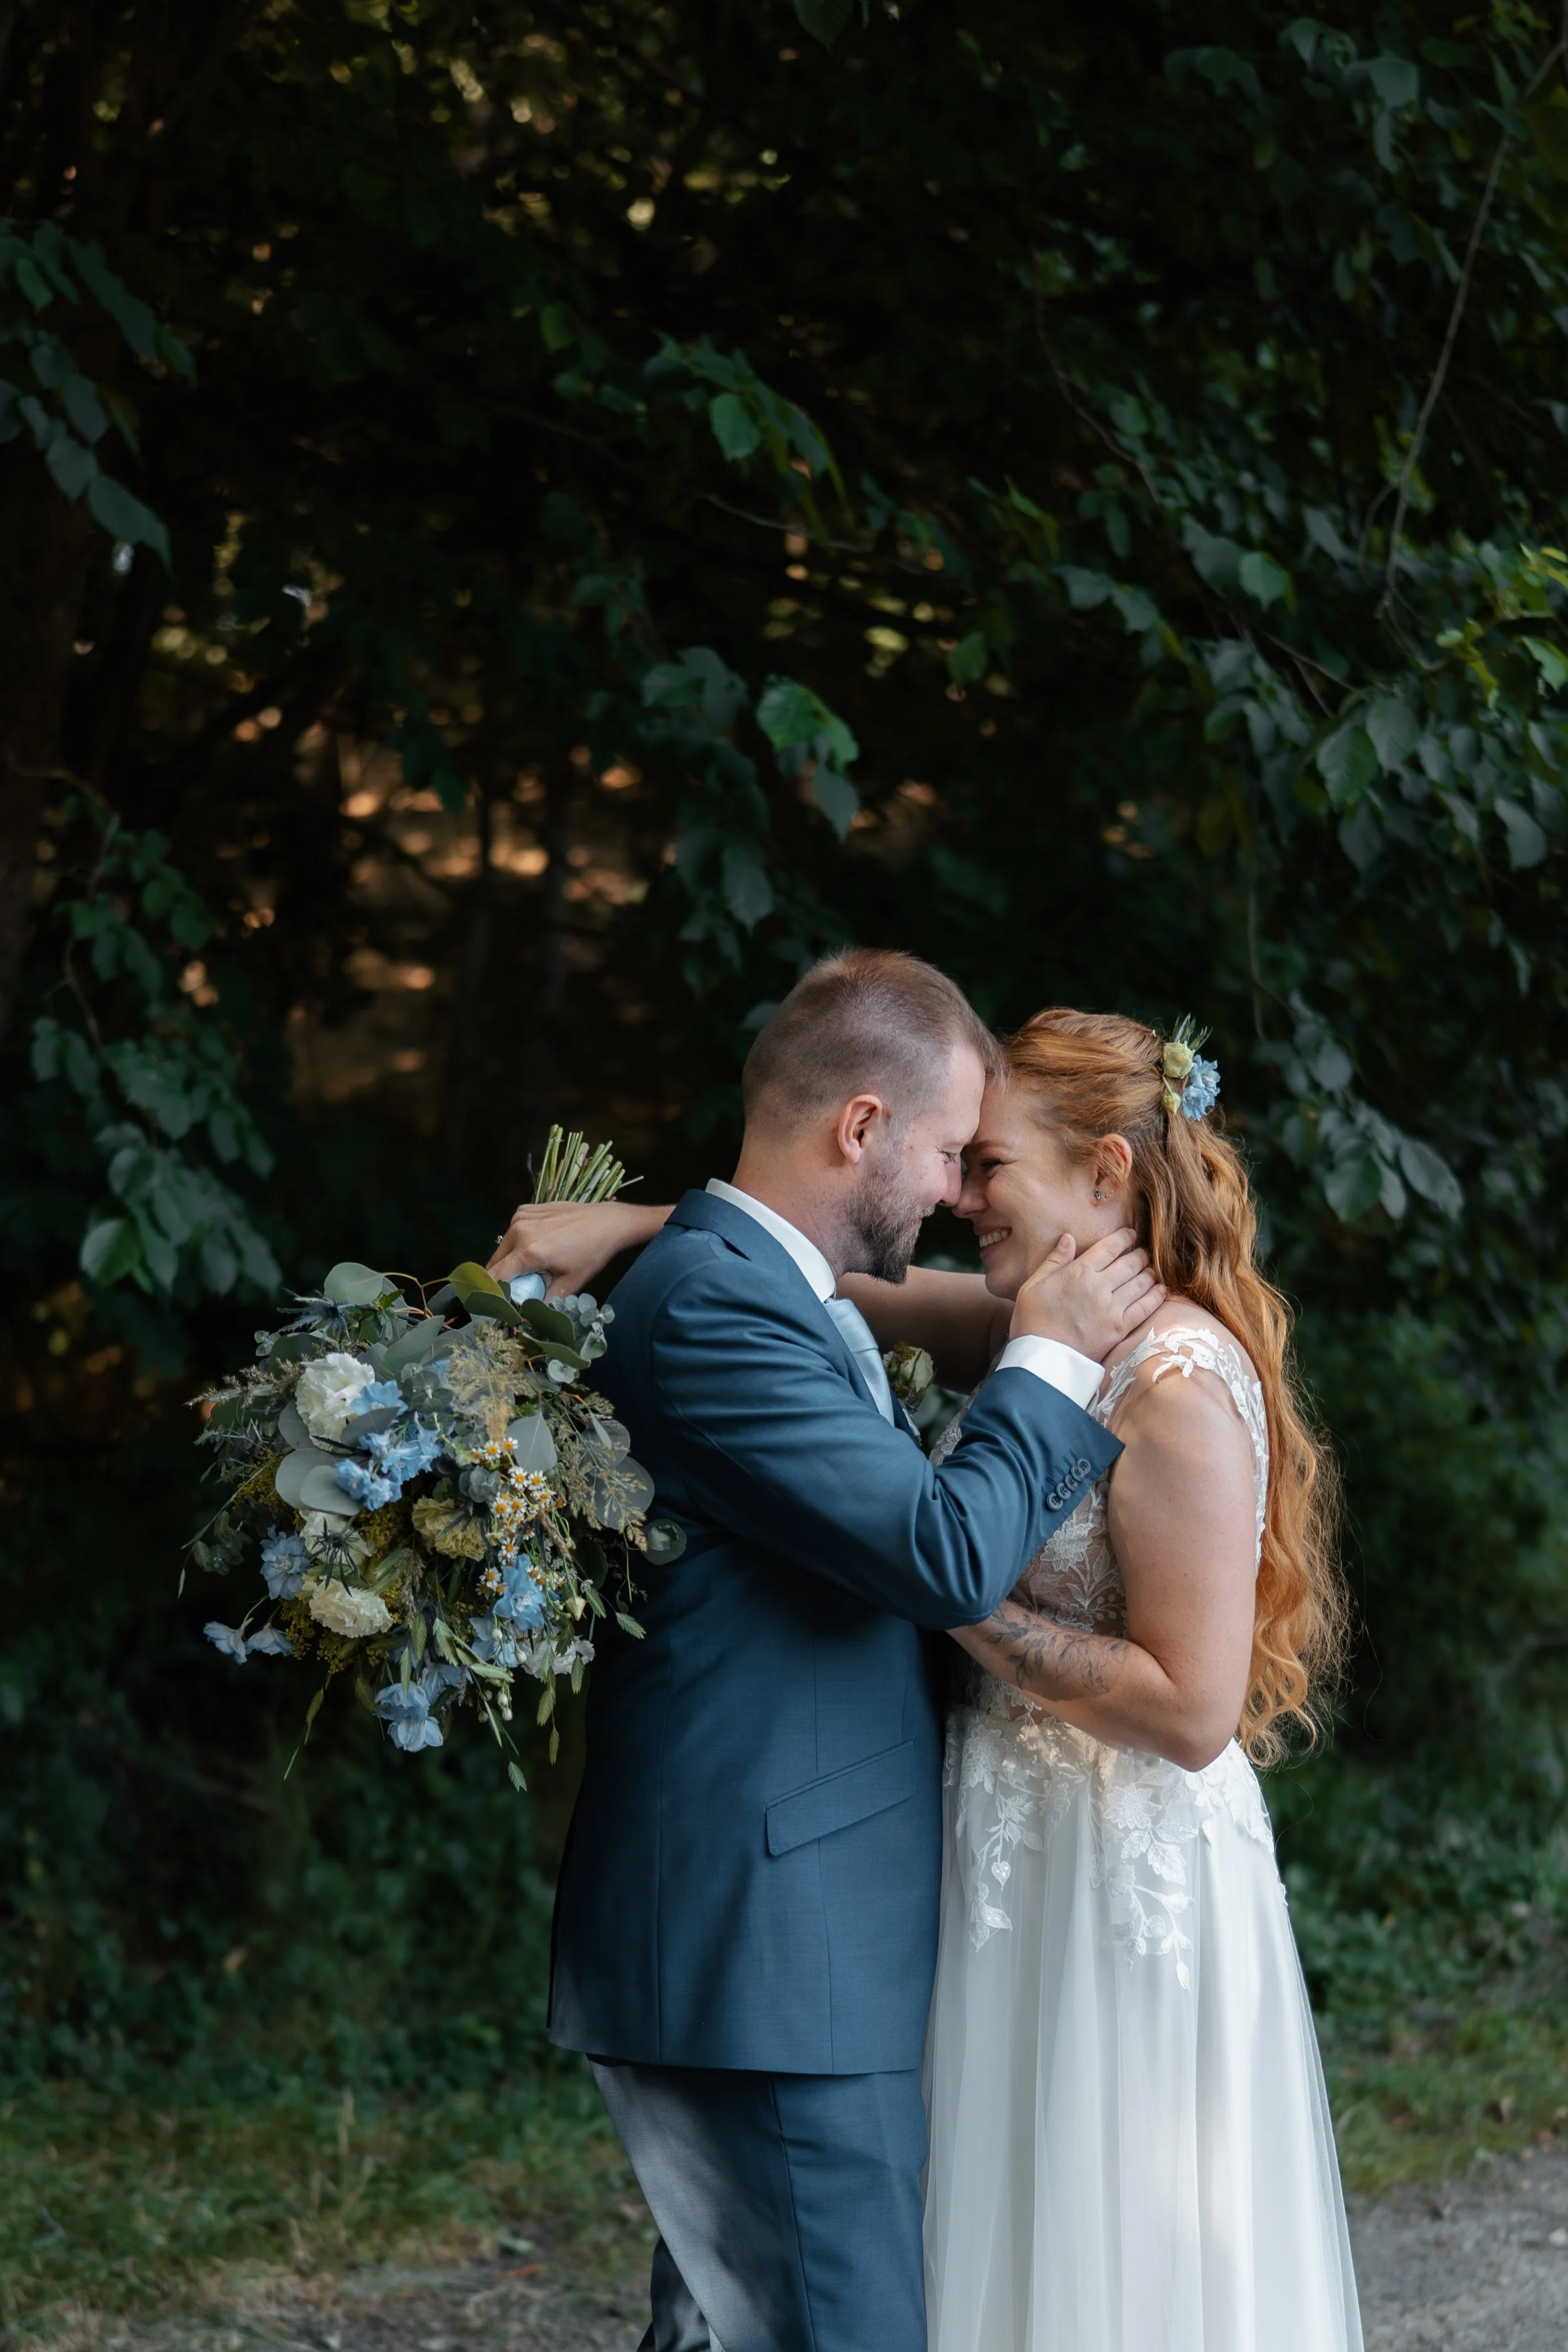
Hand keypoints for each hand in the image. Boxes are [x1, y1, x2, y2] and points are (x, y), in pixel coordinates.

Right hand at [486, 1199, 667, 1299]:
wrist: (607, 1222)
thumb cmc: (591, 1254)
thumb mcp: (569, 1284)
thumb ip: (543, 1302)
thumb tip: (525, 1316)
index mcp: (528, 1252)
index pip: (495, 1277)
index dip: (491, 1292)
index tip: (495, 1302)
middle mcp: (518, 1231)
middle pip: (495, 1261)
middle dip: (500, 1277)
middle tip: (514, 1289)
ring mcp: (520, 1216)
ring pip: (502, 1246)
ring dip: (508, 1260)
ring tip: (528, 1268)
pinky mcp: (525, 1208)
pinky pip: (512, 1232)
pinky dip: (517, 1242)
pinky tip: (535, 1246)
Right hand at [1009, 1228, 1164, 1362]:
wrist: (1044, 1359)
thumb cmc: (1033, 1321)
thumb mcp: (1033, 1285)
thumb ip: (1053, 1260)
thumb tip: (1068, 1238)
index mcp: (1078, 1272)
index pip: (1109, 1247)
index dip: (1123, 1237)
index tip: (1130, 1234)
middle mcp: (1099, 1286)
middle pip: (1129, 1263)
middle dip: (1139, 1254)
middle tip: (1143, 1252)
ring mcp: (1112, 1307)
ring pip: (1141, 1282)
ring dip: (1149, 1272)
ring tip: (1151, 1269)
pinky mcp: (1120, 1328)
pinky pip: (1145, 1307)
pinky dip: (1156, 1296)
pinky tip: (1161, 1289)